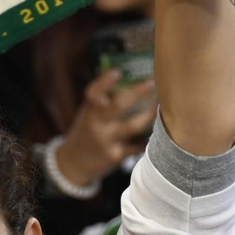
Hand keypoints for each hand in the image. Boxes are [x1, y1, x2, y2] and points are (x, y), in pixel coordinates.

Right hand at [55, 68, 156, 188]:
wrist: (74, 163)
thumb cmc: (87, 132)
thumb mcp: (89, 114)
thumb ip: (103, 100)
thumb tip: (124, 76)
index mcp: (90, 111)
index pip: (93, 94)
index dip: (104, 82)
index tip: (117, 72)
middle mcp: (96, 125)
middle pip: (118, 106)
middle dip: (136, 93)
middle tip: (152, 83)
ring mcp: (106, 141)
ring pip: (132, 126)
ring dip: (149, 116)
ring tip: (160, 107)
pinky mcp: (115, 156)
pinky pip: (137, 146)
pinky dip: (148, 139)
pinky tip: (159, 133)